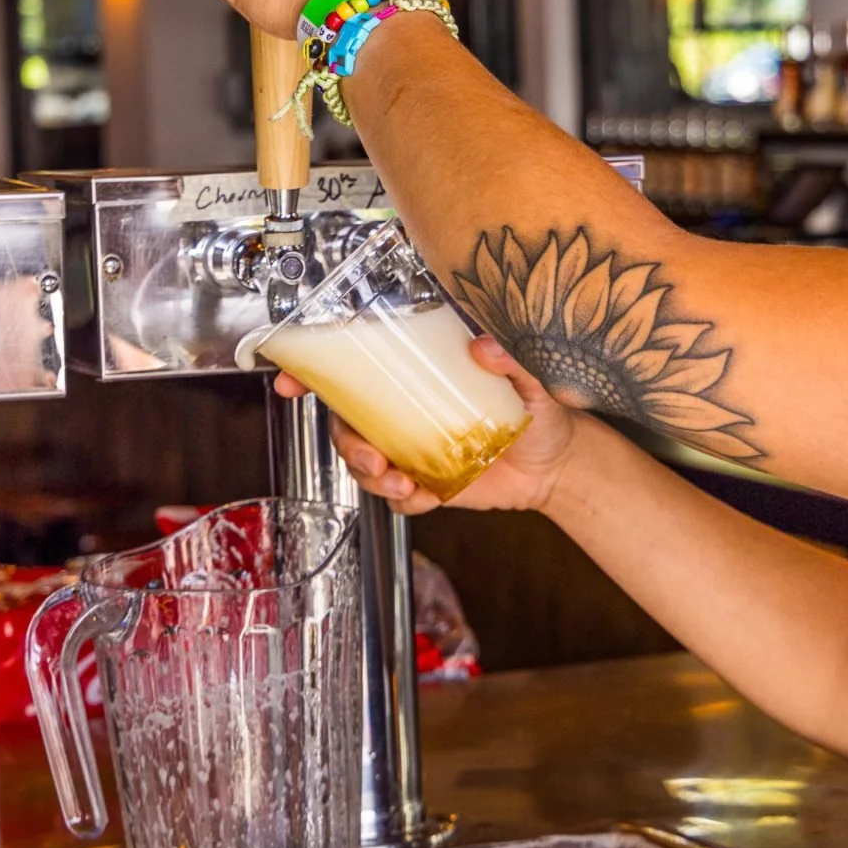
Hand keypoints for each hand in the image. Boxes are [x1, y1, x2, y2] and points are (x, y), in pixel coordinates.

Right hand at [276, 338, 582, 516]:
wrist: (557, 466)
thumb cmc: (540, 413)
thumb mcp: (532, 382)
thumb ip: (512, 362)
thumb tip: (484, 347)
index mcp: (420, 379)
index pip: (357, 371)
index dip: (313, 373)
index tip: (290, 380)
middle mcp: (406, 413)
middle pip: (347, 424)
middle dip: (346, 443)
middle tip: (372, 458)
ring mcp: (412, 450)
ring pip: (363, 463)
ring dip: (369, 475)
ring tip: (399, 482)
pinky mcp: (425, 484)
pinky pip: (396, 497)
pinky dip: (402, 500)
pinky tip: (424, 496)